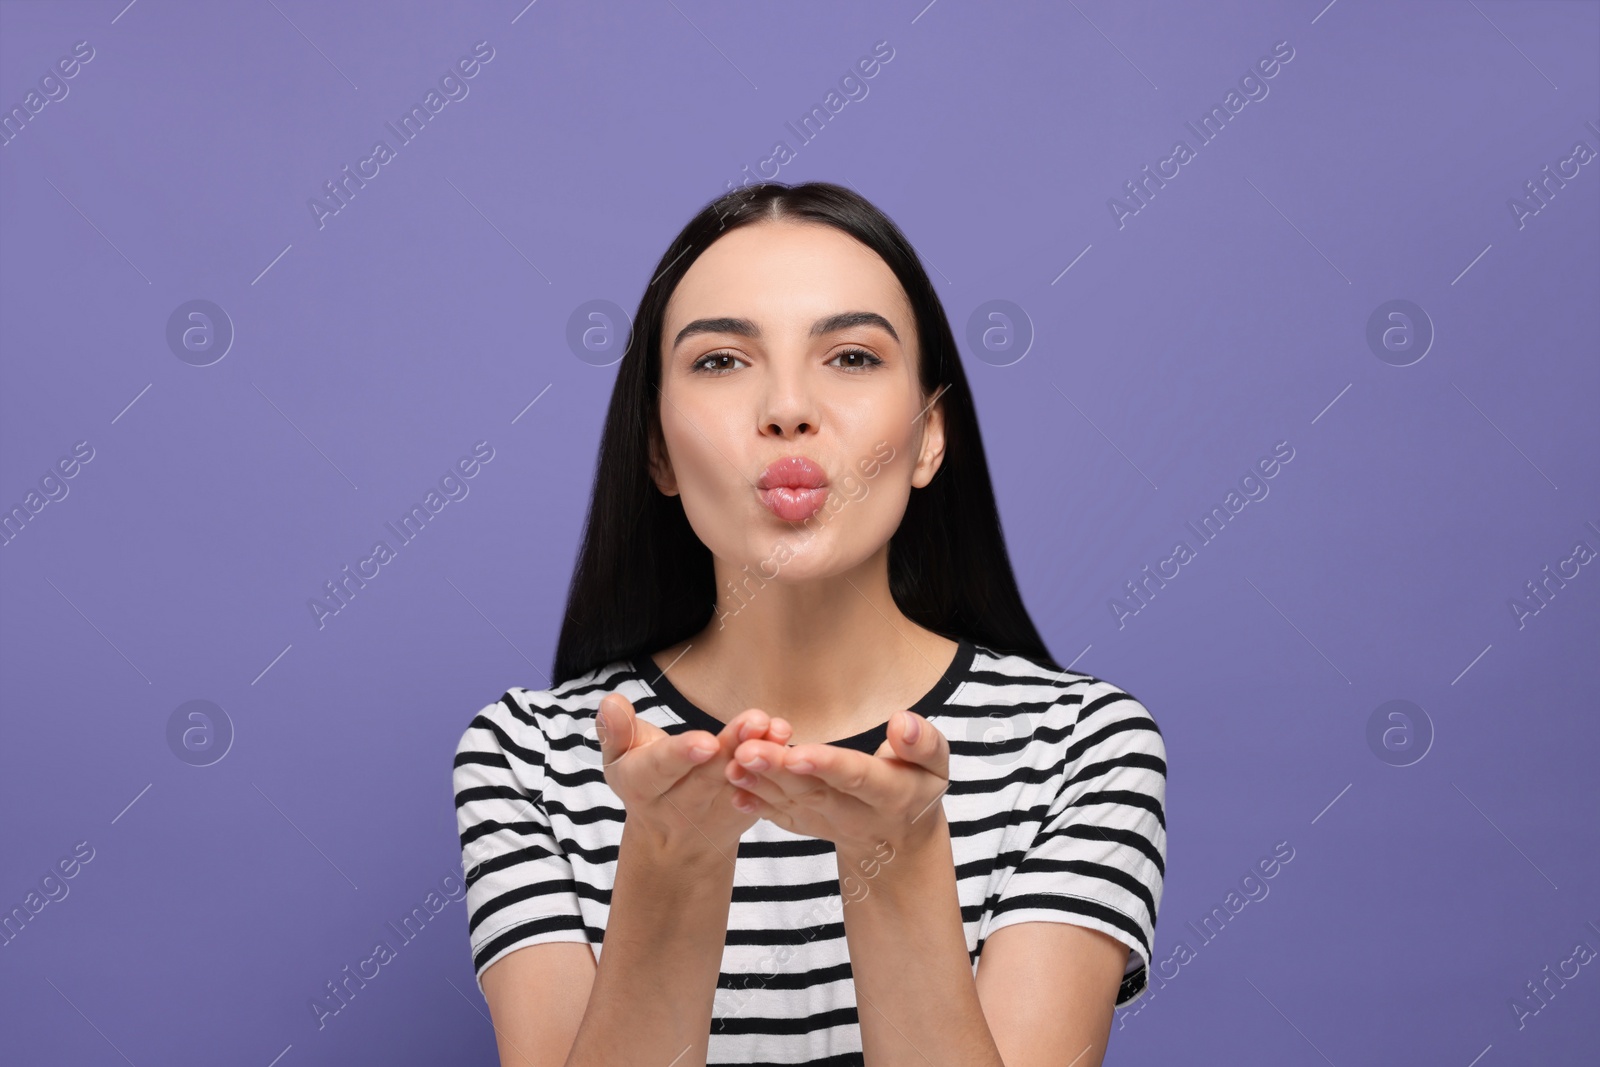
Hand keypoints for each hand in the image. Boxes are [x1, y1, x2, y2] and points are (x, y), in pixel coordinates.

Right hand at [595, 692, 790, 857]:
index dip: (681, 755)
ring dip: (761, 755)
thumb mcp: (620, 758)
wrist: (672, 837)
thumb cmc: (644, 777)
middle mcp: (679, 805)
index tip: (705, 742)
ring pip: (739, 781)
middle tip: (754, 722)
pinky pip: (760, 790)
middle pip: (707, 776)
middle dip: (731, 748)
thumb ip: (616, 731)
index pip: (660, 769)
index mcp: (641, 786)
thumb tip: (611, 702)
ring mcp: (715, 812)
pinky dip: (776, 767)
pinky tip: (786, 740)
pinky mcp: (743, 812)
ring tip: (776, 728)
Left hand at [723, 709, 950, 857]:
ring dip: (760, 785)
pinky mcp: (807, 826)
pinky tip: (733, 790)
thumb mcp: (936, 765)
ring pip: (792, 803)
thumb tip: (901, 723)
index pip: (857, 777)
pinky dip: (757, 806)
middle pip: (815, 791)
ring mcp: (828, 824)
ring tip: (733, 763)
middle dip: (779, 771)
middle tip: (747, 751)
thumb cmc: (918, 784)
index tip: (798, 753)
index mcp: (890, 793)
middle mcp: (855, 813)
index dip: (828, 766)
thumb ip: (922, 743)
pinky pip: (781, 818)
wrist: (900, 838)